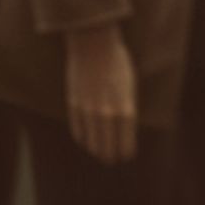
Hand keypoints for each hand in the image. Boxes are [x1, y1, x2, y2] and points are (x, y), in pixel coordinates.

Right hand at [64, 25, 137, 163]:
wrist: (94, 45)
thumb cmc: (118, 62)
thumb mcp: (130, 86)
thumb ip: (127, 108)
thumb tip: (125, 126)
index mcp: (125, 111)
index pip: (125, 146)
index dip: (126, 154)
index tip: (126, 156)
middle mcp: (106, 115)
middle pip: (107, 149)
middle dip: (111, 156)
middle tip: (112, 159)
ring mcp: (88, 112)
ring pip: (91, 144)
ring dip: (97, 150)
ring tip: (100, 152)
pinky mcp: (73, 106)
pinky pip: (78, 131)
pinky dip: (83, 139)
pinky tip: (86, 140)